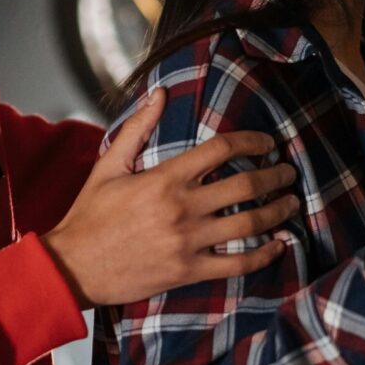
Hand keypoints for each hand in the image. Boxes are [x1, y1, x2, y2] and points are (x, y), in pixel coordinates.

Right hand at [41, 88, 300, 308]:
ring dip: (278, 212)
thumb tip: (159, 93)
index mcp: (165, 178)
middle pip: (245, 187)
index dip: (251, 142)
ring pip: (248, 225)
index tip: (268, 142)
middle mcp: (182, 208)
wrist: (73, 268)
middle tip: (289, 172)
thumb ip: (137, 128)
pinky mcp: (188, 271)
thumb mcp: (108, 165)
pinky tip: (279, 245)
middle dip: (275, 176)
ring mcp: (188, 242)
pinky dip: (264, 255)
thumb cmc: (89, 215)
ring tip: (292, 203)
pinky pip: (237, 265)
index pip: (221, 150)